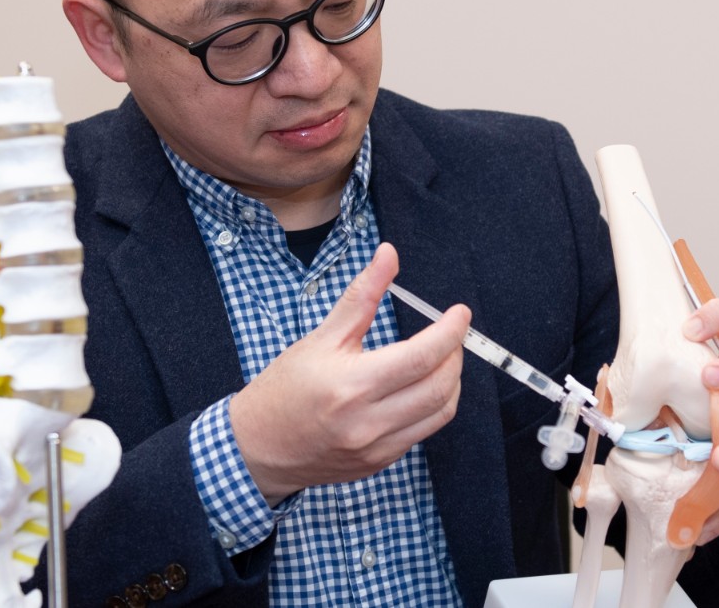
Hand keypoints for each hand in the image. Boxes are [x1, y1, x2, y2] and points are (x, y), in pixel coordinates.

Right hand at [229, 242, 470, 504]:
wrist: (259, 446)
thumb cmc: (285, 388)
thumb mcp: (321, 336)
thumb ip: (362, 295)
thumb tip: (389, 255)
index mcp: (352, 385)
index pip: (420, 358)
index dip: (450, 332)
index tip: (460, 314)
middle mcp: (368, 422)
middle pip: (440, 387)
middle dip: (455, 354)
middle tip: (451, 334)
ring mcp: (377, 448)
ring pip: (440, 412)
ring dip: (451, 381)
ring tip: (441, 358)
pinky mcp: (380, 462)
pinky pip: (423, 431)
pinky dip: (433, 404)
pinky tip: (419, 386)